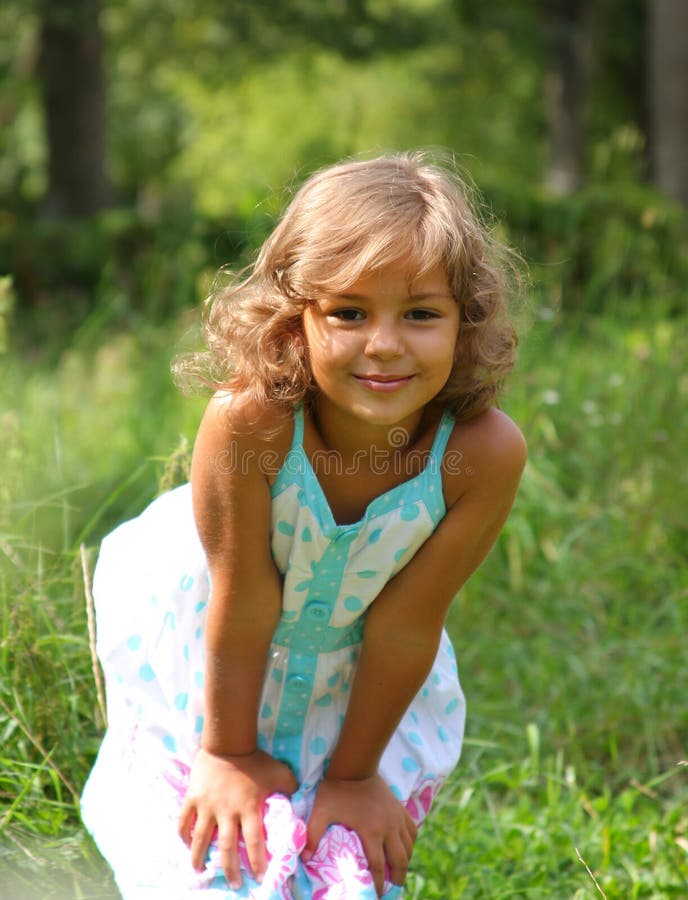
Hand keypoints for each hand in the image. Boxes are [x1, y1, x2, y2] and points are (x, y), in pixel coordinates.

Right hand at [178, 748, 297, 887]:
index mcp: (248, 808)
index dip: (257, 861)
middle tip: (233, 884)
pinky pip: (184, 821)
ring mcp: (207, 806)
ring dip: (199, 858)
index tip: (260, 877)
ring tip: (200, 871)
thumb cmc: (255, 759)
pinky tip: (186, 844)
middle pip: (226, 848)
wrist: (227, 742)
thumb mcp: (279, 771)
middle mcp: (226, 811)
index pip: (254, 842)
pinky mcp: (193, 798)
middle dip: (230, 869)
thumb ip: (289, 788)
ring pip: (200, 839)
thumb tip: (298, 800)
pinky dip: (183, 834)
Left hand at [304, 773, 417, 896]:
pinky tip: (404, 848)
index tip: (374, 894)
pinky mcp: (400, 808)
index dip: (377, 884)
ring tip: (398, 871)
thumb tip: (305, 858)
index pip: (378, 867)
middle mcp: (389, 827)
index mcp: (371, 832)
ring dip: (405, 861)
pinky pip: (412, 830)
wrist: (356, 765)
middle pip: (399, 860)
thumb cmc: (337, 789)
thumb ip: (312, 834)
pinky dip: (410, 843)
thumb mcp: (321, 811)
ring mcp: (397, 817)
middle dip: (397, 878)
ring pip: (409, 847)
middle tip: (391, 887)